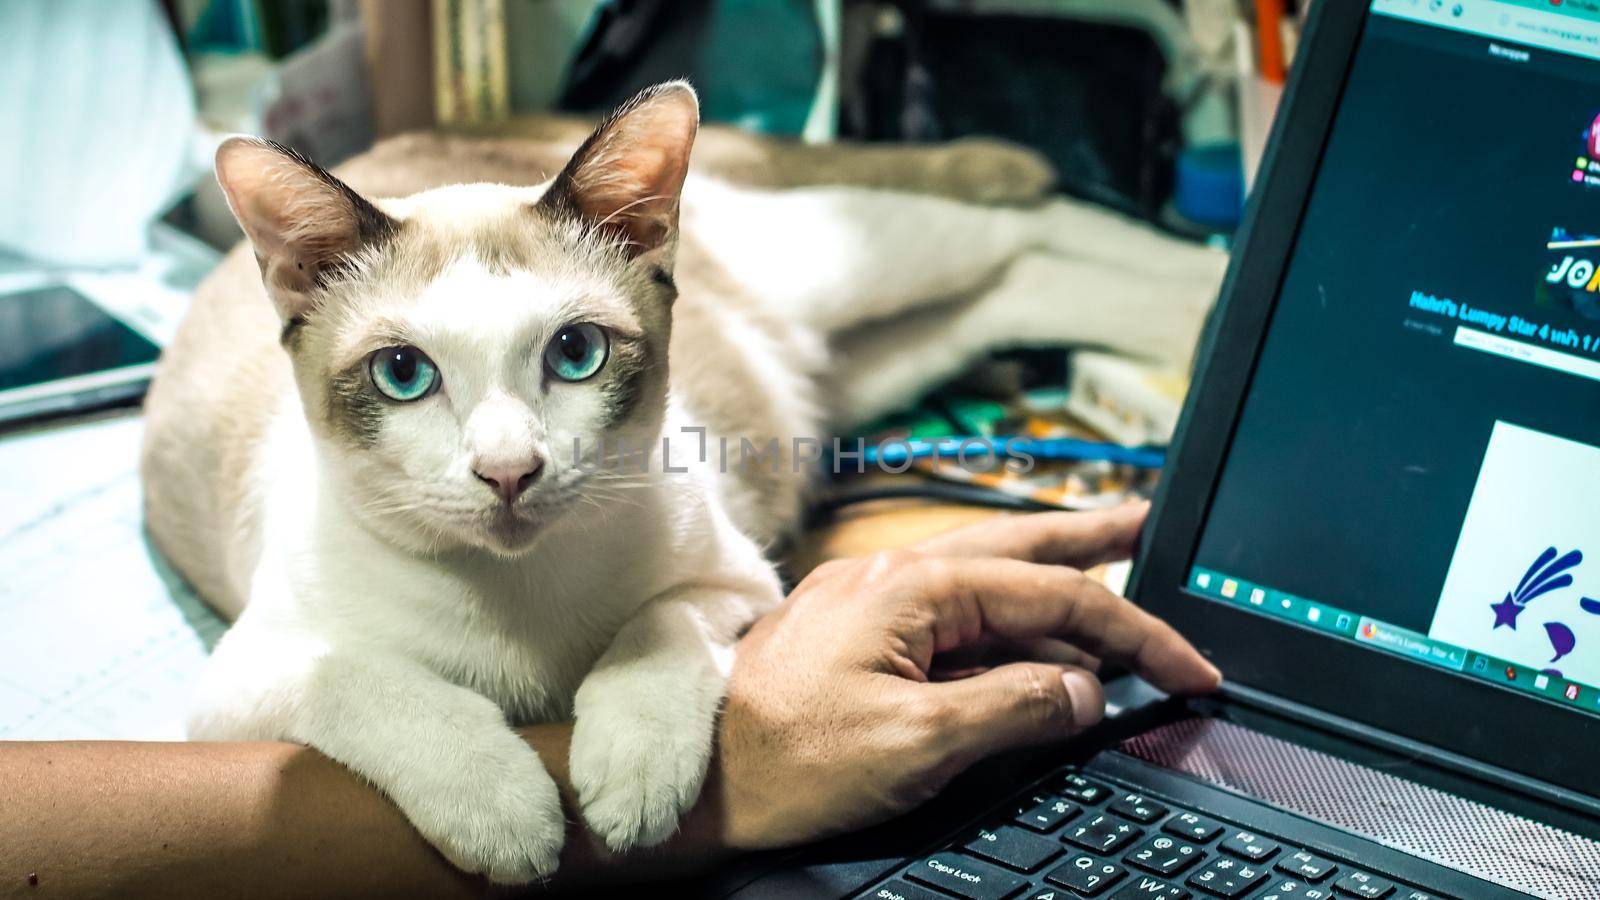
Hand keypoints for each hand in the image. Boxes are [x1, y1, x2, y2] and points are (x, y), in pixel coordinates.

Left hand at [712, 502, 1220, 848]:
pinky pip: (949, 611)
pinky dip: (1002, 617)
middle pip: (1018, 548)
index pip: (1052, 593)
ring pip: (984, 574)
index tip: (1188, 664)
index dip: (1133, 630)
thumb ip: (1013, 708)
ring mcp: (871, 600)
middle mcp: (892, 577)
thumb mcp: (917, 745)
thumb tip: (1082, 691)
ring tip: (1104, 567)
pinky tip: (1024, 633)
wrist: (696, 776)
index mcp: (912, 588)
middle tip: (1149, 526)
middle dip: (1091, 539)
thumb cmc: (787, 760)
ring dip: (1049, 575)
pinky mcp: (858, 632)